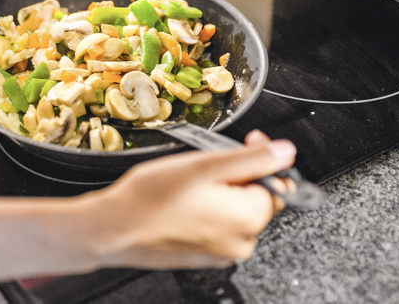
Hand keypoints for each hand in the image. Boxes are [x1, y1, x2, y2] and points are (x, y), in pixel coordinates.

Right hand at [83, 130, 294, 269]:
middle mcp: (241, 242)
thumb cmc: (151, 198)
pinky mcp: (204, 257)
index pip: (279, 184)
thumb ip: (252, 159)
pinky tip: (181, 201)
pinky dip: (206, 211)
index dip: (264, 159)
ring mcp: (222, 253)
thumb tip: (285, 152)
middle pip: (257, 199)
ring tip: (188, 183)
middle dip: (238, 176)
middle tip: (205, 164)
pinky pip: (217, 227)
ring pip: (235, 212)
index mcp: (249, 218)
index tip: (249, 141)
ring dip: (220, 192)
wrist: (113, 229)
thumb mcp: (205, 165)